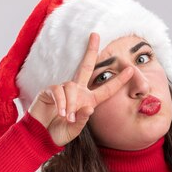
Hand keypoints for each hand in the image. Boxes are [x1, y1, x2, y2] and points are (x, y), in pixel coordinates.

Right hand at [27, 32, 134, 146]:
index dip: (118, 81)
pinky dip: (61, 102)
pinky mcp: (49, 91)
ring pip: (71, 86)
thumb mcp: (74, 130)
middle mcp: (77, 92)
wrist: (41, 136)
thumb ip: (82, 121)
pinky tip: (60, 113)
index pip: (106, 89)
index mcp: (88, 101)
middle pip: (86, 66)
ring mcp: (63, 90)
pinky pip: (58, 90)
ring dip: (70, 103)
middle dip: (90, 50)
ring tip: (66, 118)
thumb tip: (89, 108)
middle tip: (95, 35)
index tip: (131, 70)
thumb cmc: (59, 133)